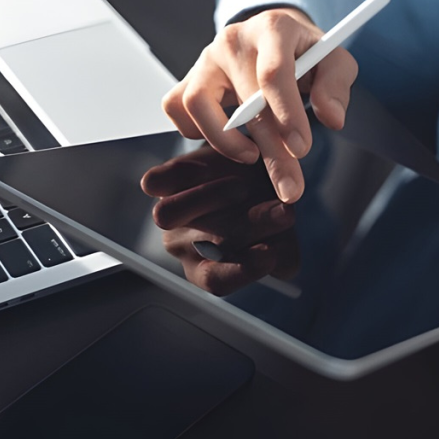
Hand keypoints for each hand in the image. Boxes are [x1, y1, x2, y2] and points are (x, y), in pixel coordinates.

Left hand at [141, 145, 298, 295]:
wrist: (250, 158)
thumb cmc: (266, 205)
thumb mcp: (280, 234)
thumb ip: (282, 252)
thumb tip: (276, 254)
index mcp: (208, 268)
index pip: (217, 280)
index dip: (243, 270)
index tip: (270, 252)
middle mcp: (183, 245)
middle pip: (201, 243)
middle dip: (248, 226)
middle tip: (282, 211)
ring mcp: (167, 214)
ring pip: (168, 214)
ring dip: (210, 197)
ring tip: (246, 186)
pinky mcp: (158, 182)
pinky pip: (156, 182)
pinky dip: (180, 173)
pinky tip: (211, 165)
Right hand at [162, 7, 357, 202]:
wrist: (275, 39)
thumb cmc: (305, 54)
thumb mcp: (334, 61)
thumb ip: (336, 86)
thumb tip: (331, 118)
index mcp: (273, 28)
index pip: (274, 72)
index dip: (287, 114)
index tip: (301, 149)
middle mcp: (233, 39)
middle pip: (244, 101)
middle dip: (270, 150)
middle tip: (289, 185)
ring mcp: (206, 58)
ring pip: (196, 103)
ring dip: (224, 140)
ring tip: (251, 156)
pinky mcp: (189, 76)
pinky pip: (176, 108)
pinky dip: (194, 130)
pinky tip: (224, 137)